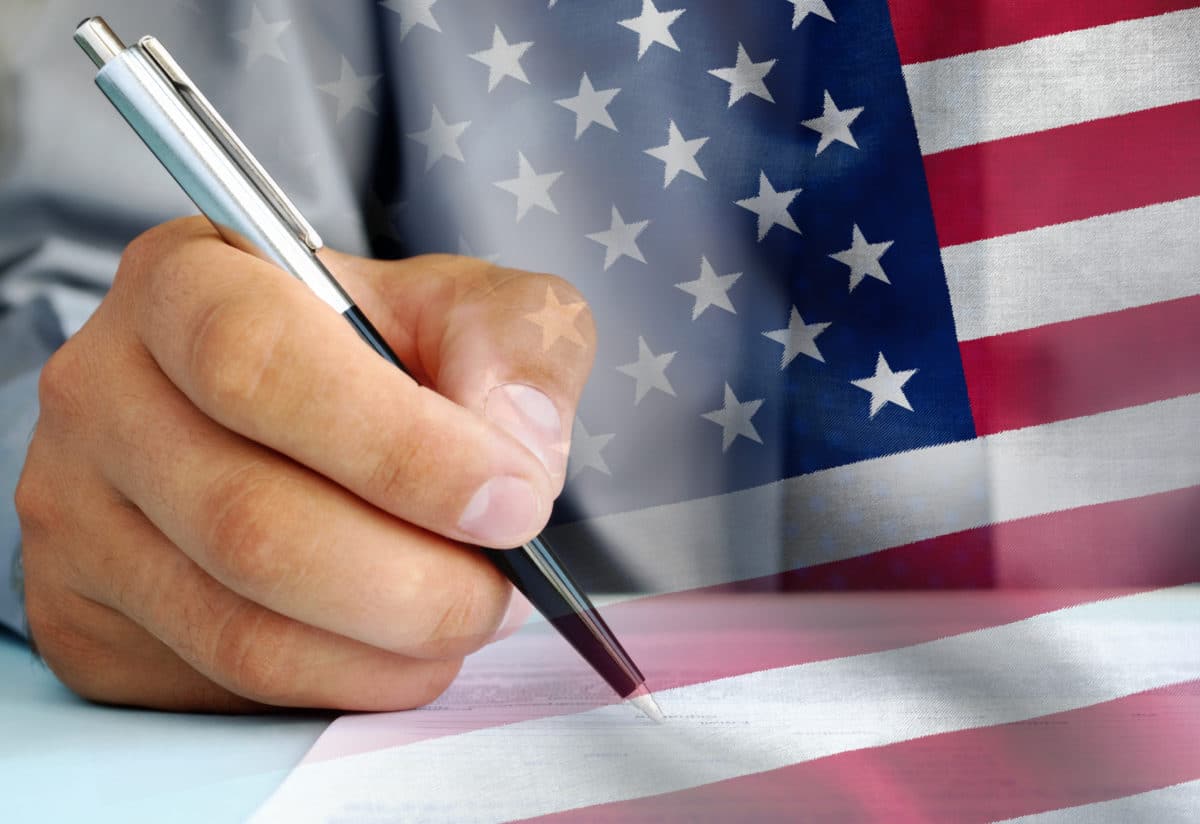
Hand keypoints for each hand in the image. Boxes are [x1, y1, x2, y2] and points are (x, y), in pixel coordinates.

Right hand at [14, 217, 594, 711]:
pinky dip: (346, 682)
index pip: (258, 364)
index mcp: (187, 281)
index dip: (400, 450)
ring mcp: (78, 514)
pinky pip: (226, 682)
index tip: (511, 501)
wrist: (294, 418)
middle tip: (504, 587)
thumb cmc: (379, 353)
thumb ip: (516, 343)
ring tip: (468, 615)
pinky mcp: (89, 616)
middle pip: (250, 520)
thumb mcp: (468, 309)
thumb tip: (515, 447)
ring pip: (241, 625)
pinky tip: (401, 647)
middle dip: (415, 580)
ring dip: (390, 644)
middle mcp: (105, 393)